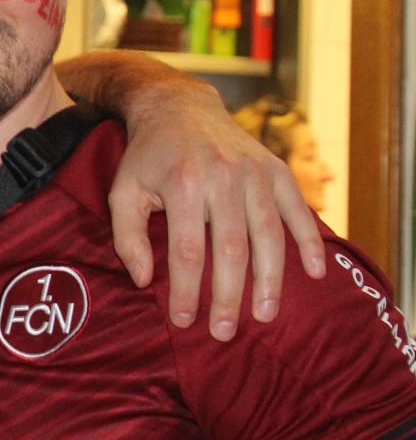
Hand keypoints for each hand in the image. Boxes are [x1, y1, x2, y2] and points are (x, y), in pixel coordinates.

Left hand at [108, 79, 324, 340]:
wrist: (179, 108)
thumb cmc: (148, 158)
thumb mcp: (123, 191)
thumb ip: (127, 237)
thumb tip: (143, 281)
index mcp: (182, 185)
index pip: (187, 251)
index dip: (187, 291)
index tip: (184, 321)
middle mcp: (222, 178)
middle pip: (231, 249)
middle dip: (230, 296)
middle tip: (225, 332)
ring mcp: (254, 173)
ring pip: (269, 236)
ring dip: (270, 280)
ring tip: (265, 315)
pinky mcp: (276, 169)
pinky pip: (298, 210)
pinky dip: (309, 242)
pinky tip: (316, 273)